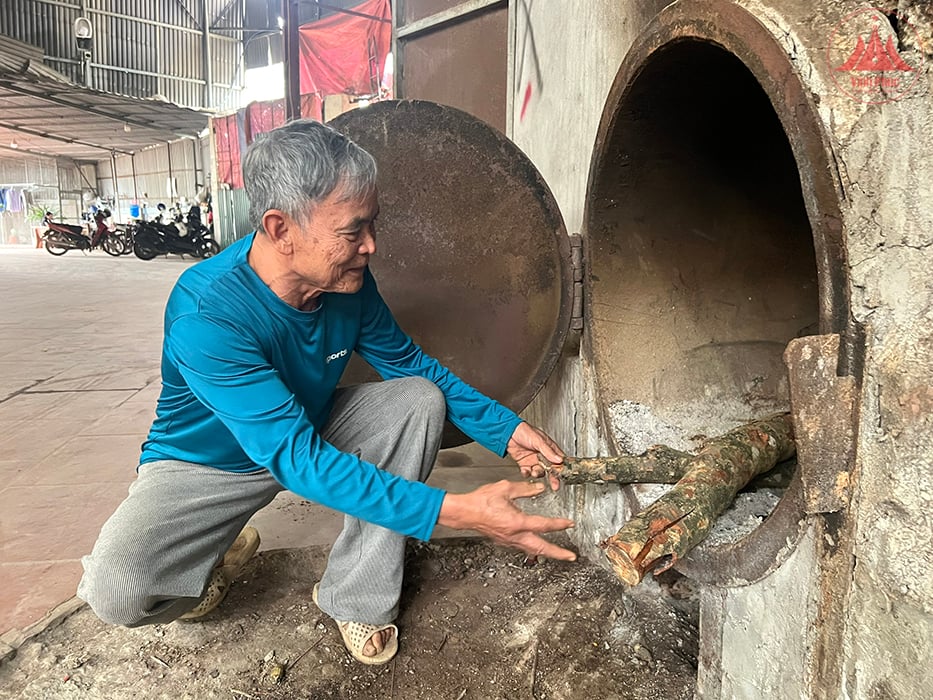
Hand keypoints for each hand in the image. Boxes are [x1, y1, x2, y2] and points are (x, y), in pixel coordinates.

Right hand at [438, 480, 576, 560]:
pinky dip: (533, 549)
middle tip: (571, 557)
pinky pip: (522, 548)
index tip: (570, 524)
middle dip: (558, 554)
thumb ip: (525, 489)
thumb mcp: (505, 488)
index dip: (559, 525)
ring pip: (532, 551)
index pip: (544, 525)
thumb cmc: (481, 501)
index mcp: (517, 522)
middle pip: (541, 548)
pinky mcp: (504, 542)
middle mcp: (514, 535)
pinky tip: (536, 545)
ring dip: (547, 553)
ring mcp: (509, 541)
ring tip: (559, 554)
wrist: (465, 512)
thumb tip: (539, 489)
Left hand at [507, 421, 563, 490]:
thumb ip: (548, 451)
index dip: (561, 468)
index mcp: (549, 448)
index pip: (559, 460)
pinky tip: (525, 471)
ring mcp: (533, 460)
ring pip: (539, 471)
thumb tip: (559, 459)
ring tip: (534, 472)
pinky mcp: (524, 463)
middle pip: (551, 469)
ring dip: (538, 474)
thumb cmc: (524, 430)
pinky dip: (527, 473)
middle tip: (555, 484)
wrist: (508, 432)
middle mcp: (542, 455)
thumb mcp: (538, 440)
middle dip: (553, 477)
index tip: (562, 476)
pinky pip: (528, 472)